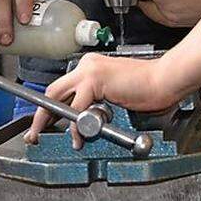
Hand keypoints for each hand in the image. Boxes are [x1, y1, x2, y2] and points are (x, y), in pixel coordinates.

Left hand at [25, 53, 178, 147]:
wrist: (165, 79)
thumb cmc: (149, 88)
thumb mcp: (115, 94)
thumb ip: (97, 102)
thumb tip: (84, 120)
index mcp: (91, 65)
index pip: (63, 87)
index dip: (51, 107)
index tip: (45, 122)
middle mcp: (87, 64)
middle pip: (53, 90)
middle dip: (41, 114)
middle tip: (35, 132)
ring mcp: (89, 71)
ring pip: (57, 98)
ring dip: (50, 120)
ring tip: (46, 135)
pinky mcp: (95, 81)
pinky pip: (76, 108)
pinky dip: (75, 125)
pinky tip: (79, 135)